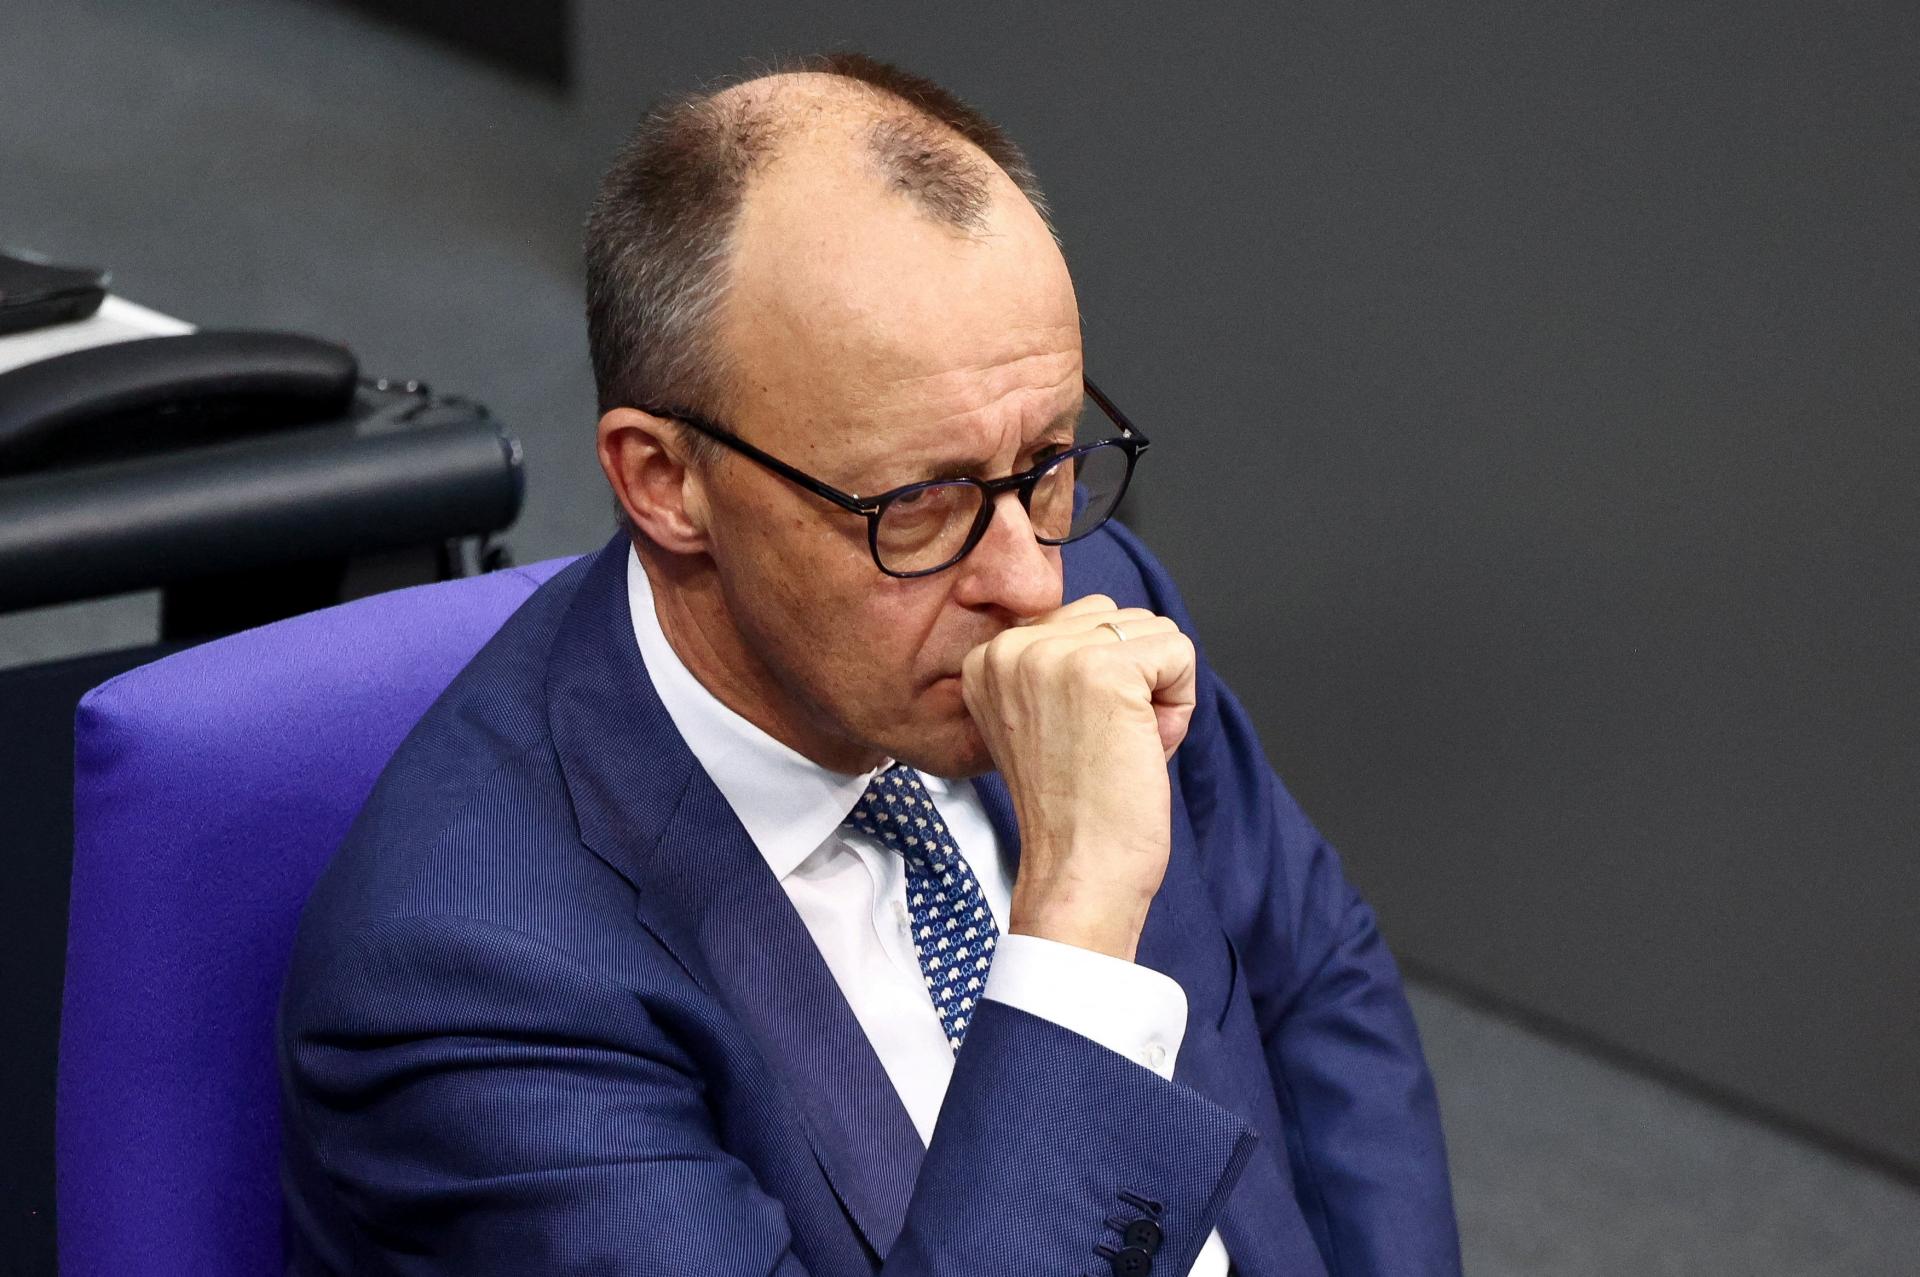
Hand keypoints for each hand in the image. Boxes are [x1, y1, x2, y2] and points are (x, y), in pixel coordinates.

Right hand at [959, 594, 1197, 960]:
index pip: (1083, 622)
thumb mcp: (1043, 718)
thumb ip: (1061, 667)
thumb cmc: (1073, 812)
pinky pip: (1180, 653)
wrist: (1077, 872)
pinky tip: (1143, 747)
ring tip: (1120, 747)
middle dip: (1135, 681)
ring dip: (1158, 692)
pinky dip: (1180, 704)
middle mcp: (1011, 647)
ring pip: (1153, 632)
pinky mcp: (1102, 669)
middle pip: (1120, 620)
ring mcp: (1053, 654)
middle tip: (1103, 746)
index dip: (1105, 684)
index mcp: (988, 658)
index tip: (1077, 739)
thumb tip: (1119, 626)